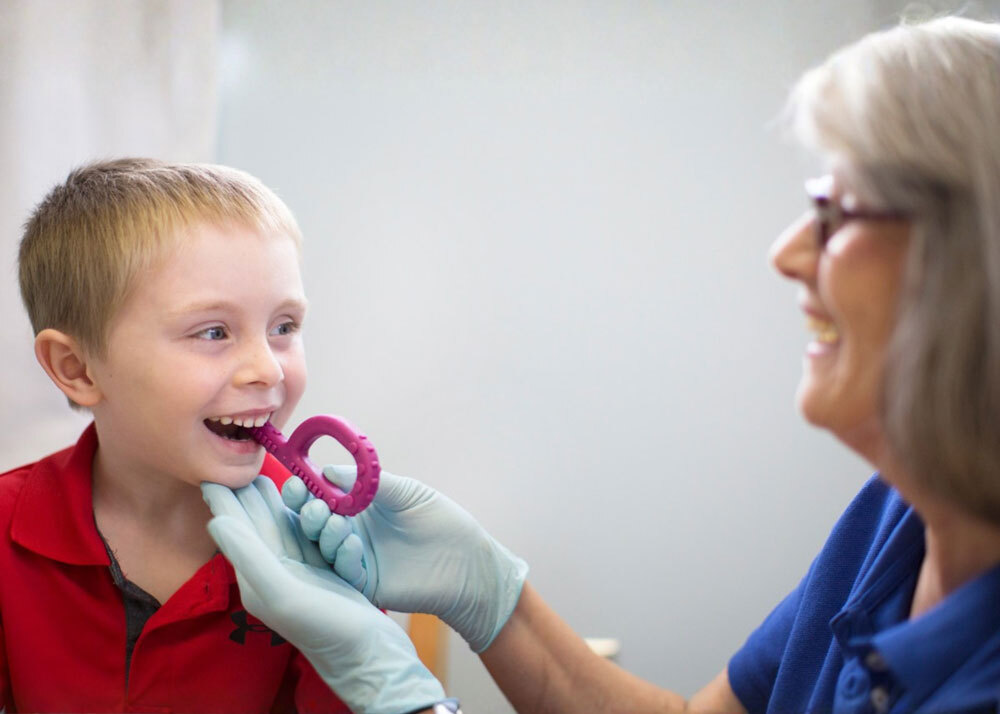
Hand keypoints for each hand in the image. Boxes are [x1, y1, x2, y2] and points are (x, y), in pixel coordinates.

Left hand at [201, 477, 445, 713]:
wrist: (369, 654)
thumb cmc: (324, 627)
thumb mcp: (280, 591)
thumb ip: (248, 555)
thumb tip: (216, 520)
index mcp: (257, 575)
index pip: (235, 530)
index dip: (223, 501)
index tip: (208, 472)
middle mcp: (275, 571)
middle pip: (258, 523)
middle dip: (246, 493)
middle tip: (235, 462)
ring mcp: (300, 570)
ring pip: (283, 525)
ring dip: (273, 499)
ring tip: (263, 473)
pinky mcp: (324, 570)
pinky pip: (309, 534)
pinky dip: (303, 512)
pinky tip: (302, 497)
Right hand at [283, 467, 528, 652]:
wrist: (467, 561)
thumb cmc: (441, 521)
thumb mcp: (405, 491)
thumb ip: (368, 481)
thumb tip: (328, 471)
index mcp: (356, 506)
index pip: (318, 495)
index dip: (304, 489)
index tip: (297, 483)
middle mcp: (349, 532)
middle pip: (312, 523)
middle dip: (307, 512)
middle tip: (314, 507)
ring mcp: (354, 559)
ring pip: (322, 547)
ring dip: (323, 533)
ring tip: (337, 524)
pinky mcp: (364, 584)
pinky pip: (342, 571)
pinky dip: (342, 556)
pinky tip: (352, 545)